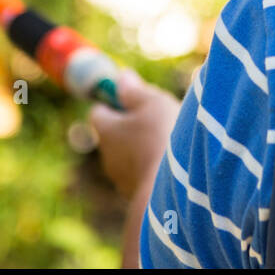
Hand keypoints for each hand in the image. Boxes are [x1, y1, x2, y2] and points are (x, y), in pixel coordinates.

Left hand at [89, 70, 180, 267]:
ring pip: (130, 157)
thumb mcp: (153, 104)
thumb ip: (136, 91)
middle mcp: (107, 156)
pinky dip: (155, 168)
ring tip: (172, 144)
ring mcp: (122, 179)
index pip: (98, 112)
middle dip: (133, 126)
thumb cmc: (162, 139)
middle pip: (115, 135)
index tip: (131, 98)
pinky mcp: (138, 196)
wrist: (173, 193)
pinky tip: (175, 166)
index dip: (113, 102)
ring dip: (145, 149)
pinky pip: (144, 175)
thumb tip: (122, 77)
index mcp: (106, 130)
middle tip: (159, 119)